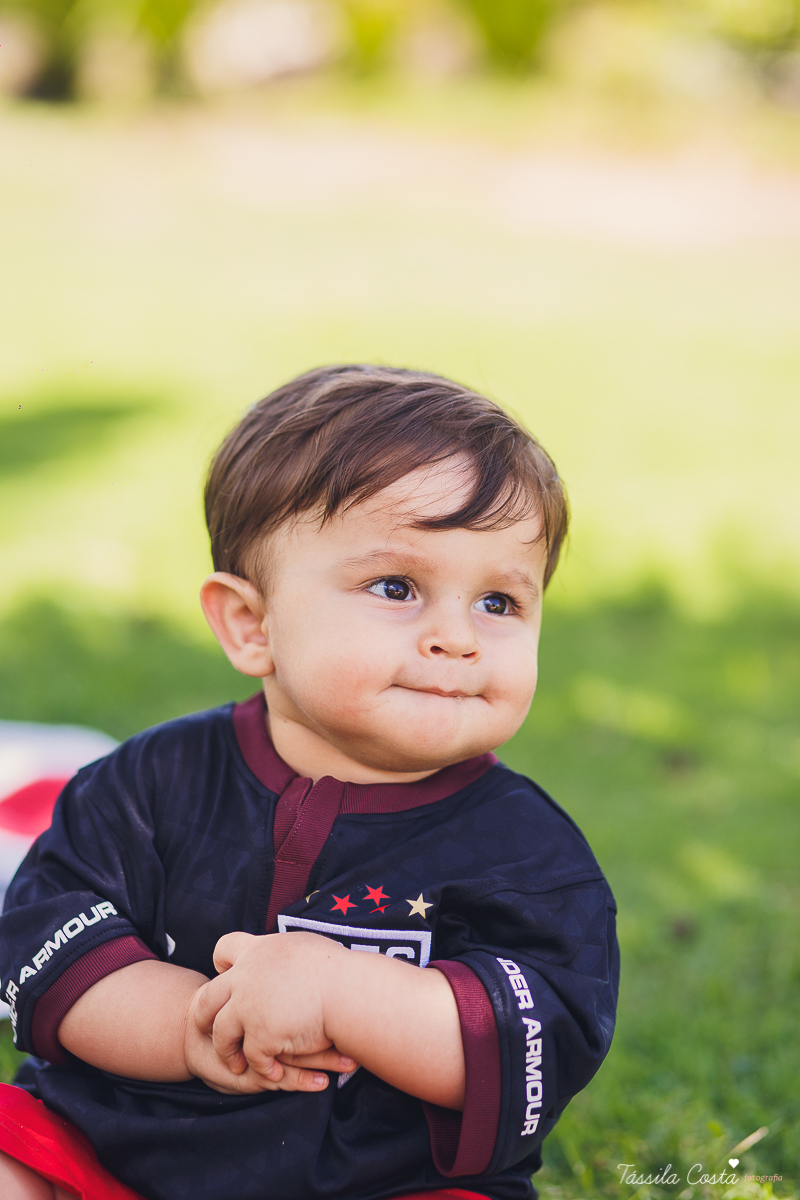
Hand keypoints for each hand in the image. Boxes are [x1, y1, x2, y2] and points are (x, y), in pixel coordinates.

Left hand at [190, 932, 355, 1091]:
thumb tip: (284, 952)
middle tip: (208, 1028)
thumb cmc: (337, 969)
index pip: (223, 949)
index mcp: (257, 951)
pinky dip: (260, 1068)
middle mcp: (245, 977)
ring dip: (228, 1051)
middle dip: (205, 1017)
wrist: (348, 992)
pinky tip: (269, 1074)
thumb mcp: (302, 946)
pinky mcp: (261, 1035)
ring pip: (222, 1034)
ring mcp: (249, 1007)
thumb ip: (283, 952)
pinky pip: (252, 1058)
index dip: (221, 964)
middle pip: (207, 998)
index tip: (225, 975)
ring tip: (236, 1062)